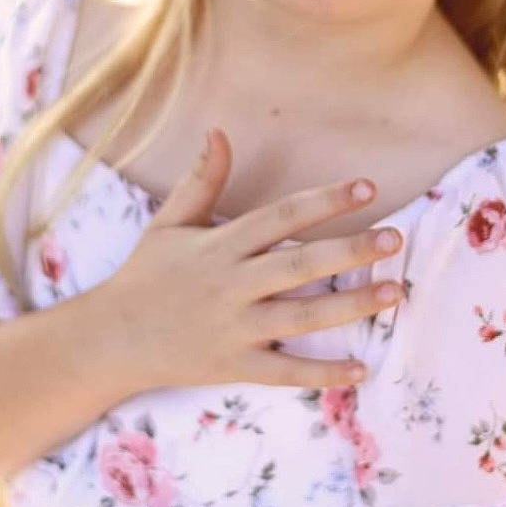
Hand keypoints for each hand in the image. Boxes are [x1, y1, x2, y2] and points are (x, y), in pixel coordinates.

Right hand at [95, 127, 404, 391]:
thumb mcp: (168, 223)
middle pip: (299, 266)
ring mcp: (235, 328)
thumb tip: (218, 133)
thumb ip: (200, 180)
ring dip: (350, 307)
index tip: (367, 187)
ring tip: (393, 293)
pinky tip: (360, 369)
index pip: (281, 216)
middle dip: (349, 251)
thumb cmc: (144, 277)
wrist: (111, 339)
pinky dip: (322, 373)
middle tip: (394, 238)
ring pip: (301, 318)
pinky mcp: (234, 366)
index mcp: (220, 245)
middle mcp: (231, 285)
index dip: (324, 201)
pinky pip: (284, 372)